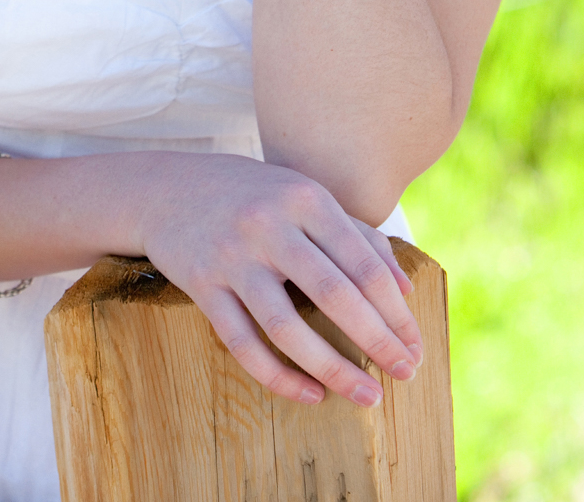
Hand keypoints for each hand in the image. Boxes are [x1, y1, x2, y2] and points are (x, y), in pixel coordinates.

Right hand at [134, 153, 422, 405]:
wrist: (168, 187)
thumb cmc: (254, 196)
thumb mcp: (305, 198)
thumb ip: (357, 237)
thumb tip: (402, 291)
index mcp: (305, 198)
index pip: (363, 264)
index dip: (395, 312)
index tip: (415, 347)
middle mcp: (270, 223)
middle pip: (334, 293)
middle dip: (377, 341)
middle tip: (405, 374)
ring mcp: (232, 255)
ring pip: (287, 326)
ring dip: (332, 369)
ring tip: (366, 396)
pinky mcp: (201, 283)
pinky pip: (243, 342)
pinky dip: (278, 376)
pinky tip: (310, 394)